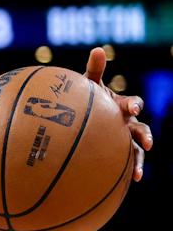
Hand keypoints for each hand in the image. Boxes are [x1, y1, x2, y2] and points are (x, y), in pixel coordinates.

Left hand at [84, 47, 151, 181]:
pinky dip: (130, 170)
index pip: (132, 104)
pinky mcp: (119, 152)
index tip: (132, 109)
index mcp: (120, 106)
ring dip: (140, 159)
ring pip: (137, 149)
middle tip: (147, 142)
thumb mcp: (89, 85)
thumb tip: (98, 49)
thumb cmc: (88, 100)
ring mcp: (124, 138)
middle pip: (140, 127)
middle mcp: (127, 122)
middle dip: (145, 134)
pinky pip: (127, 162)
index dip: (134, 105)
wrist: (81, 119)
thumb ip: (95, 70)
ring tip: (138, 172)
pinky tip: (131, 182)